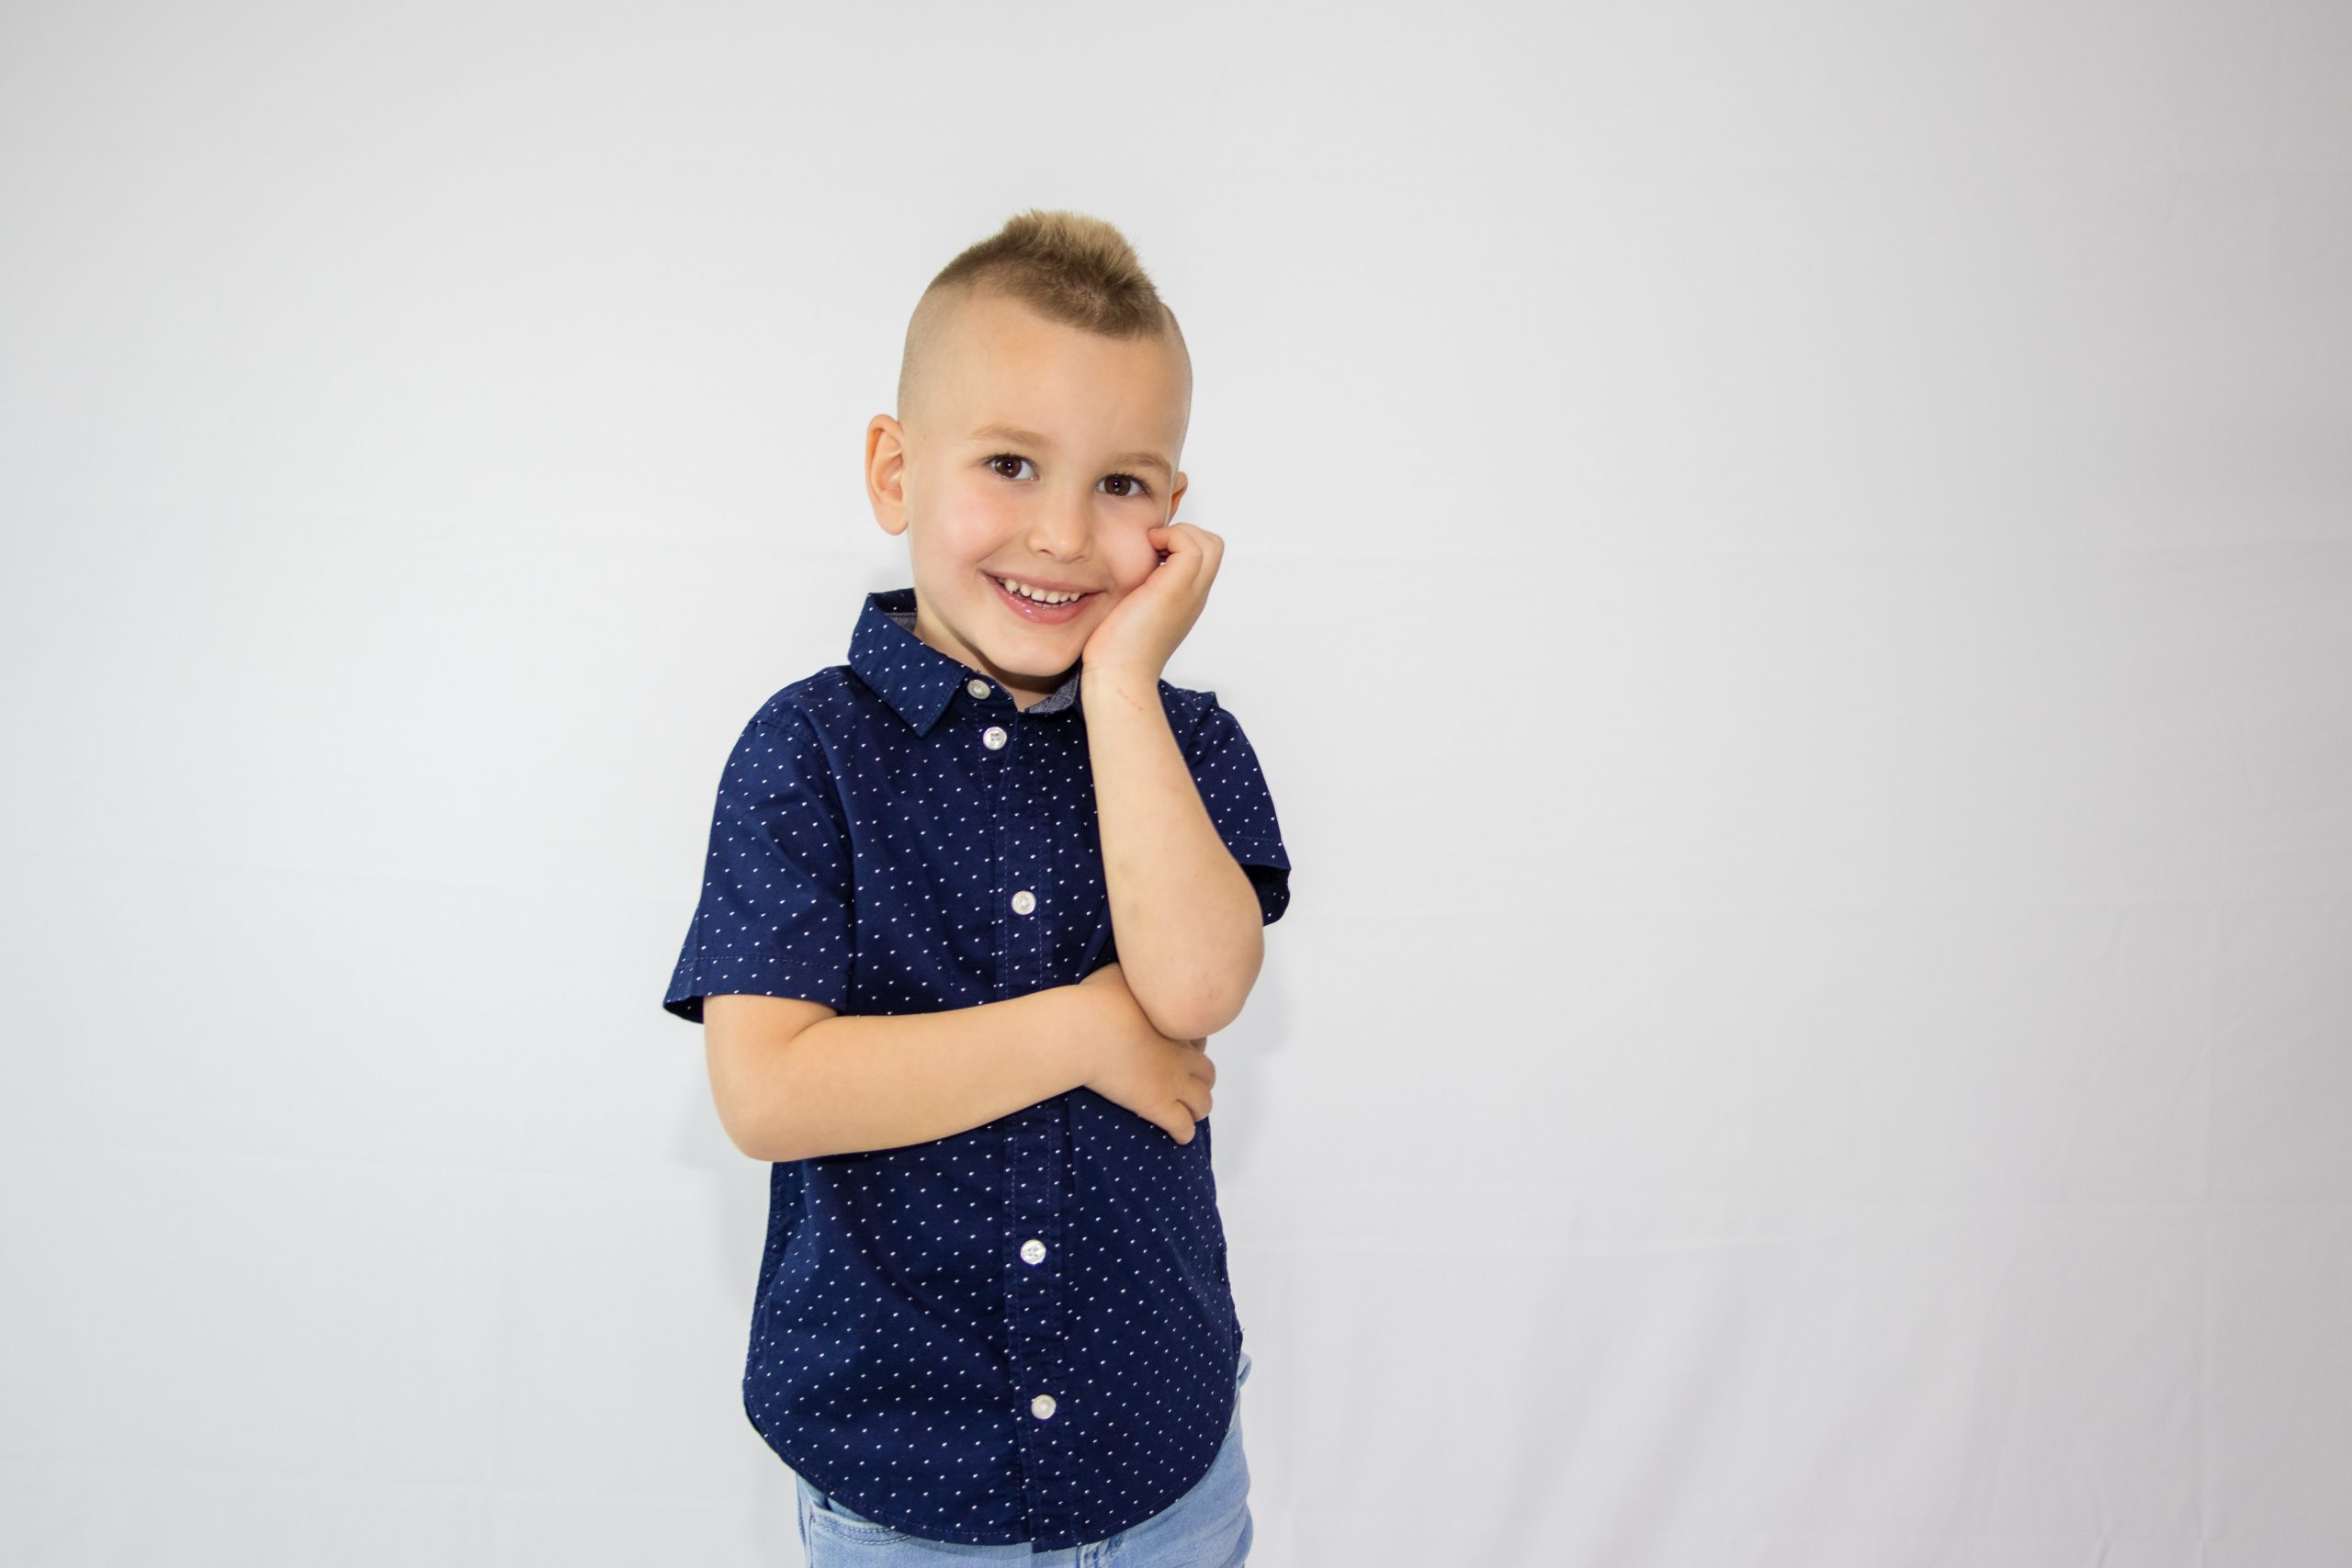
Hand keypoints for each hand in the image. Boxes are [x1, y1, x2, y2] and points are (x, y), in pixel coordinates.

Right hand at [1076, 962, 1214, 1142]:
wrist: (1086, 1030)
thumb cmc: (1098, 1000)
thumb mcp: (1119, 973)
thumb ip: (1133, 975)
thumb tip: (1133, 970)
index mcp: (1172, 1023)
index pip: (1198, 1038)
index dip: (1192, 1045)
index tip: (1181, 1048)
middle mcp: (1180, 1053)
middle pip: (1206, 1070)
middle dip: (1201, 1077)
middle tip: (1186, 1080)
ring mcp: (1172, 1081)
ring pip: (1203, 1101)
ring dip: (1199, 1106)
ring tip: (1190, 1111)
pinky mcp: (1158, 1105)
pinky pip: (1181, 1125)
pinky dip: (1184, 1132)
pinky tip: (1181, 1136)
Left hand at [1079, 522, 1223, 687]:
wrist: (1118, 676)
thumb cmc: (1116, 651)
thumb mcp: (1132, 612)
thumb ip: (1139, 591)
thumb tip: (1123, 573)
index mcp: (1187, 601)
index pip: (1204, 558)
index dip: (1181, 543)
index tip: (1151, 552)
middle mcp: (1195, 596)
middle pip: (1213, 546)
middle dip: (1184, 533)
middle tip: (1154, 546)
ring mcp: (1189, 593)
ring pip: (1209, 542)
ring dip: (1179, 533)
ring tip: (1151, 548)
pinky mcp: (1174, 589)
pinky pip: (1190, 545)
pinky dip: (1170, 536)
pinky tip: (1145, 551)